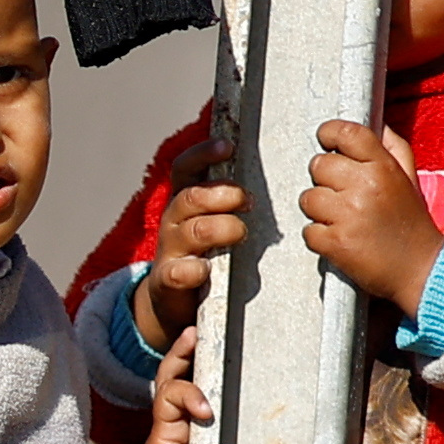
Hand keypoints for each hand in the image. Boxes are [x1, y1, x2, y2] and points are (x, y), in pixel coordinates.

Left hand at [109, 329, 228, 443]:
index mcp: (164, 428)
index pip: (171, 393)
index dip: (190, 394)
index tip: (207, 412)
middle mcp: (174, 422)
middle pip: (174, 377)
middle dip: (183, 353)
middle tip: (196, 331)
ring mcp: (185, 430)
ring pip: (187, 386)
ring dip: (197, 362)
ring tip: (209, 336)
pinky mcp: (199, 442)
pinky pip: (207, 408)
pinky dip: (214, 388)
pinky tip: (230, 373)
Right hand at [140, 128, 247, 348]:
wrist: (172, 297)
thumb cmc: (204, 250)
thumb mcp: (212, 218)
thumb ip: (231, 198)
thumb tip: (276, 173)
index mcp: (184, 200)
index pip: (186, 168)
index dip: (203, 154)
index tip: (228, 146)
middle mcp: (174, 220)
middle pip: (191, 196)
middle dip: (222, 194)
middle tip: (248, 200)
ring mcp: (170, 249)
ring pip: (193, 230)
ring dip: (221, 228)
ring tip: (241, 232)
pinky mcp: (168, 279)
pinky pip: (178, 271)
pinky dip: (194, 269)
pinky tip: (207, 269)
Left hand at [297, 120, 442, 312]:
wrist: (422, 270)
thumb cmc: (412, 225)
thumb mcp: (410, 179)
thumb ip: (394, 148)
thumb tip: (377, 123)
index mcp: (383, 167)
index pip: (346, 133)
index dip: (329, 133)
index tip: (325, 140)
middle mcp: (365, 186)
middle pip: (319, 165)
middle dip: (325, 180)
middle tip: (343, 195)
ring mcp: (348, 215)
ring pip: (308, 198)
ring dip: (319, 210)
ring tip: (342, 219)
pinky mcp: (336, 242)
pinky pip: (308, 230)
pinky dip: (319, 237)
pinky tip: (340, 238)